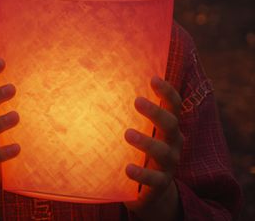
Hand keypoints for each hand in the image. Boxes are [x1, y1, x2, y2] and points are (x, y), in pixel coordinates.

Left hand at [124, 76, 182, 219]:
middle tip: (137, 101)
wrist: (150, 188)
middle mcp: (173, 142)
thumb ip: (123, 111)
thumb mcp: (137, 128)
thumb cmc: (139, 149)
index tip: (153, 78)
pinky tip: (128, 169)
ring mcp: (169, 164)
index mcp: (168, 126)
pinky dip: (142, 173)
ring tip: (127, 133)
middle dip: (156, 112)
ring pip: (163, 151)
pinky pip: (154, 179)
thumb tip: (94, 82)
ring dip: (147, 142)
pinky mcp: (161, 183)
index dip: (167, 92)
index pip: (173, 106)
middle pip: (171, 124)